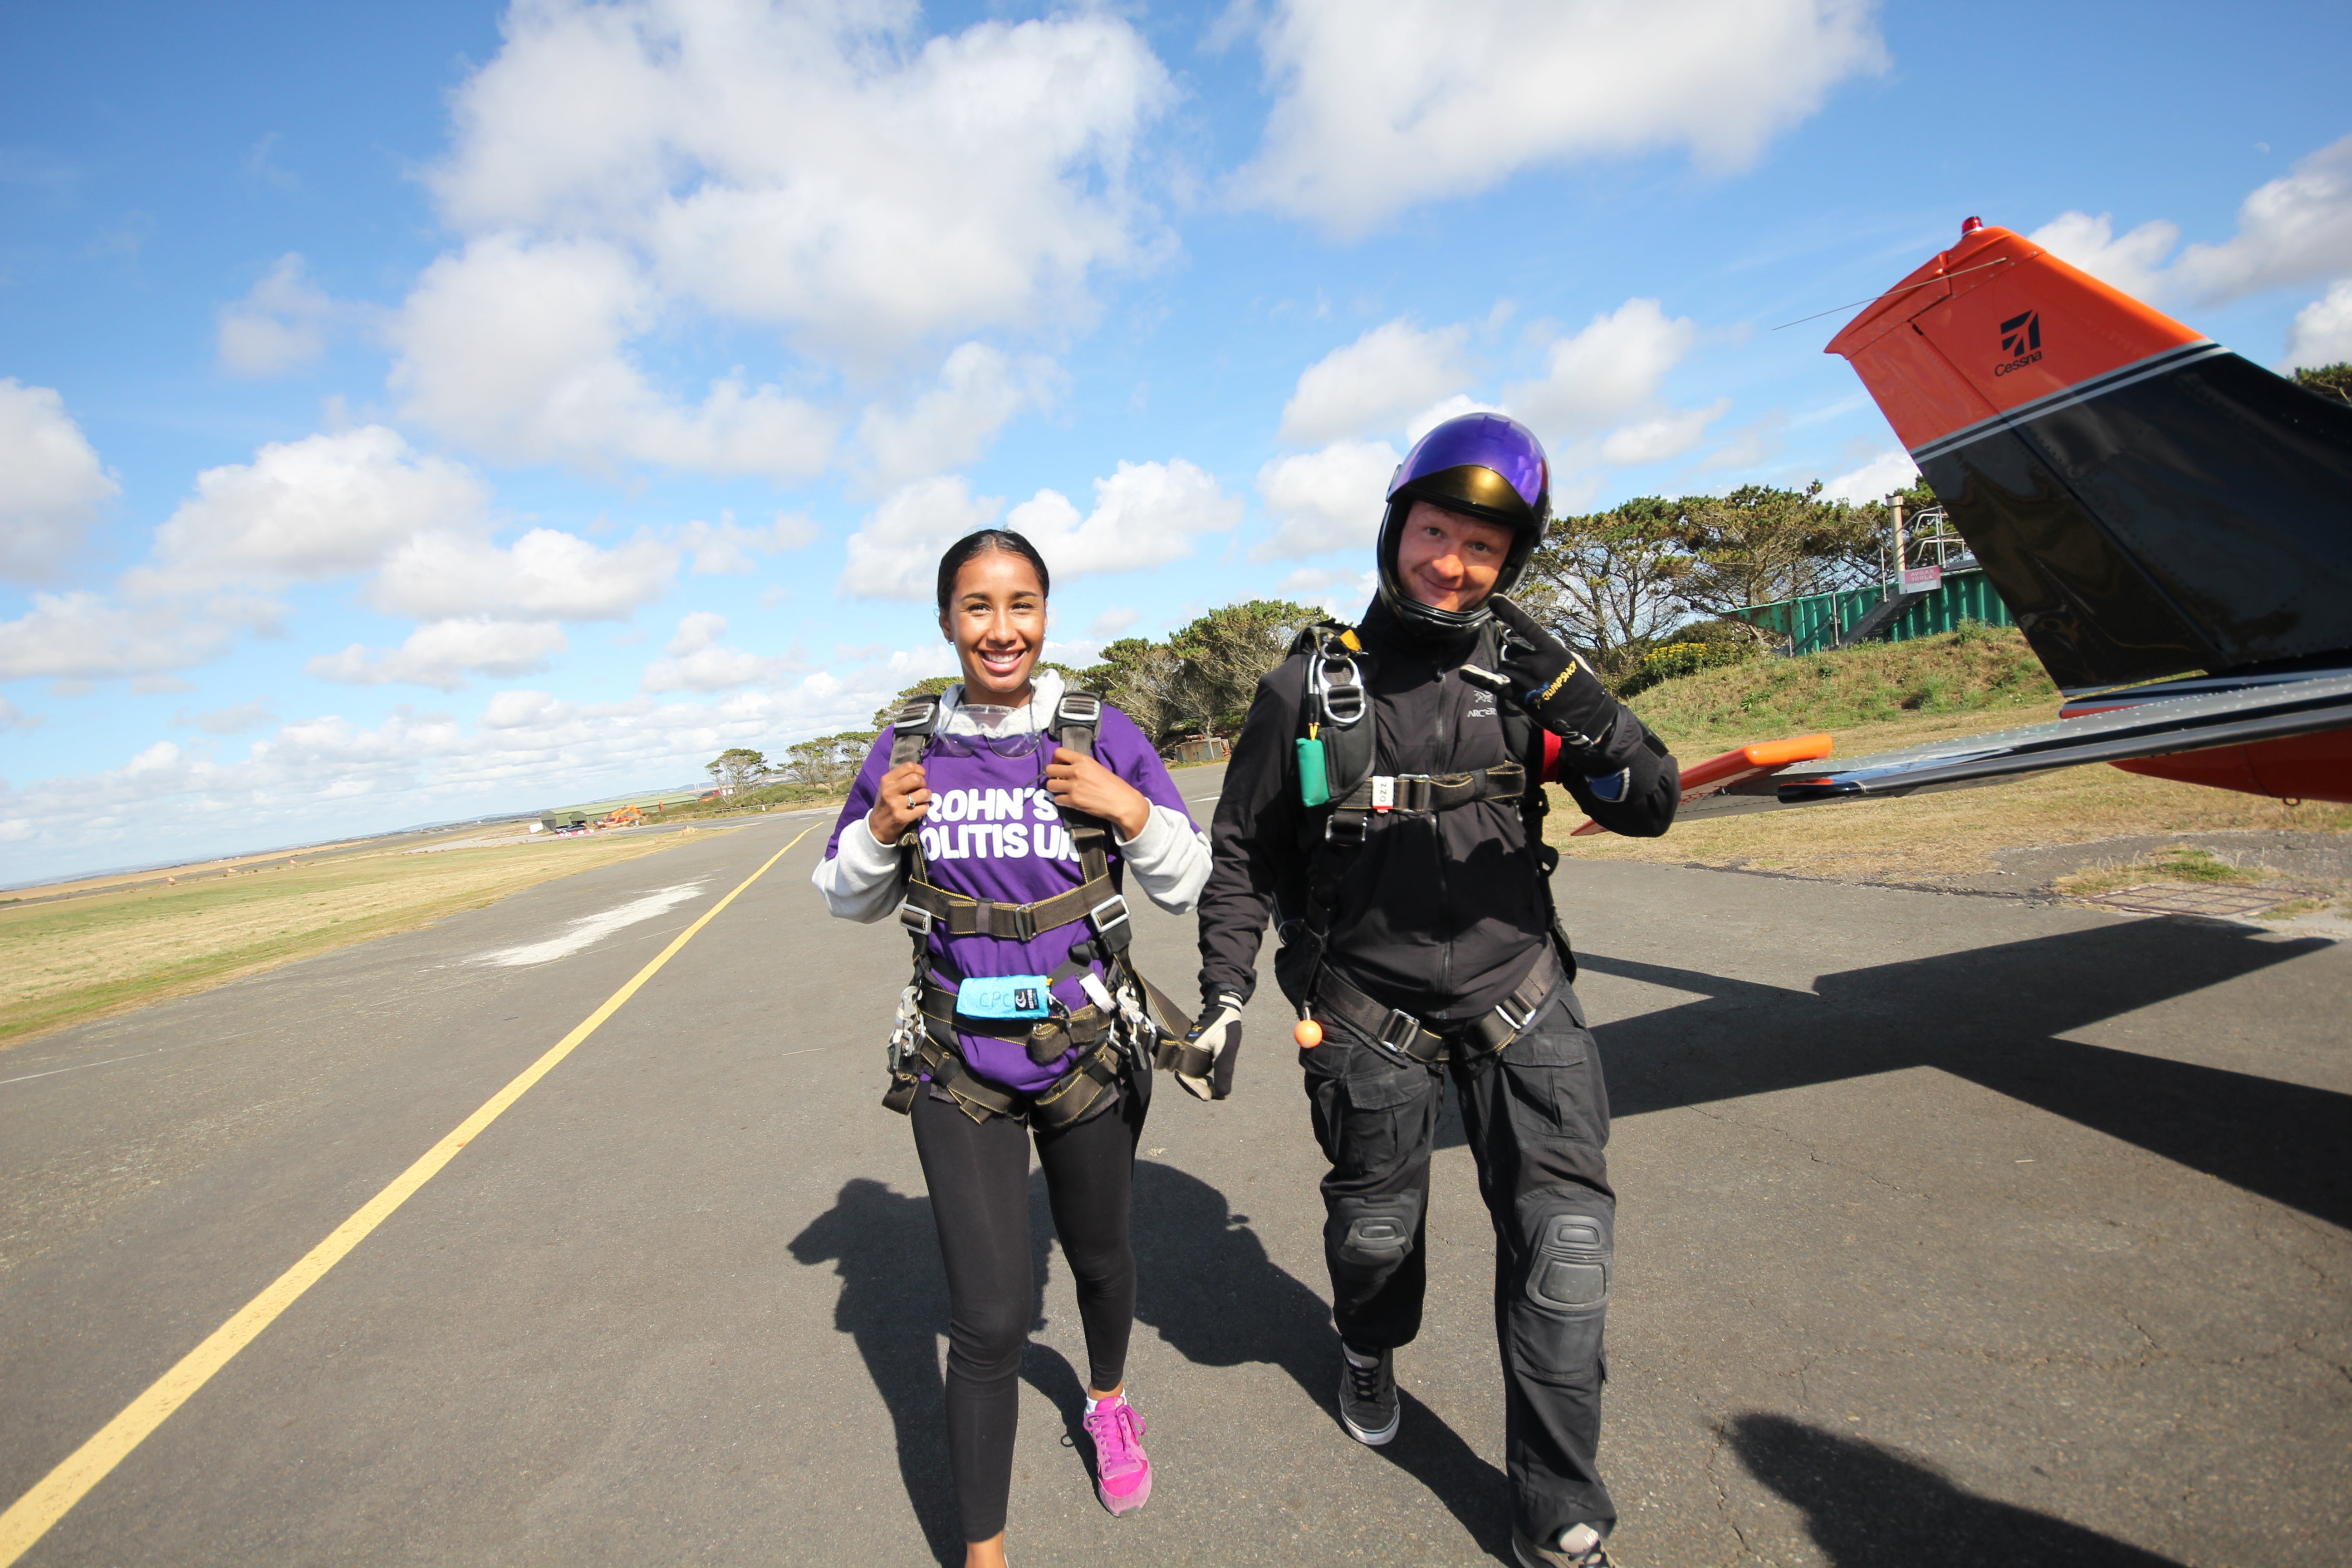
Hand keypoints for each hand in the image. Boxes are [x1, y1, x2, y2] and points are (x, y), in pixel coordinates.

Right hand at [866, 760, 931, 843]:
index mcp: (886, 780)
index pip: (908, 766)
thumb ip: (901, 777)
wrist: (877, 826)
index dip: (919, 769)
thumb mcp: (887, 787)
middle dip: (923, 782)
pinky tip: (920, 808)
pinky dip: (925, 807)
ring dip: (927, 796)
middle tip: (921, 788)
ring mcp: (896, 805)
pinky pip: (924, 808)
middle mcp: (889, 791)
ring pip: (923, 793)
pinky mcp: (903, 817)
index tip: (921, 775)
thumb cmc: (886, 803)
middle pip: (916, 778)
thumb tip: (921, 771)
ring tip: (923, 798)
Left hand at [1043, 747, 1151, 839]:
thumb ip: (1081, 765)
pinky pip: (1057, 799)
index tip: (1059, 765)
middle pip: (1049, 769)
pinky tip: (1069, 801)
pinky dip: (1061, 801)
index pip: (1058, 752)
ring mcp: (1073, 786)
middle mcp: (1076, 771)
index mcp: (1083, 760)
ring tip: (1063, 791)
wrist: (1122, 802)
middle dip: (1052, 775)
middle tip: (1059, 780)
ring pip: (1050, 785)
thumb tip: (1067, 768)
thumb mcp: (1097, 767)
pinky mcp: (1073, 801)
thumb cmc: (1113, 785)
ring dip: (1055, 789)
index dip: (1055, 759)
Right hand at [1172, 995, 1243, 1100]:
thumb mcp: (1226, 1050)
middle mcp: (1185, 1049)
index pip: (1186, 1076)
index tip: (1209, 1097)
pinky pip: (1195, 1065)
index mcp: (1188, 1049)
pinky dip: (1202, 1075)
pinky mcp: (1196, 1047)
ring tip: (1214, 1090)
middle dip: (1199, 1088)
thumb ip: (1224, 1072)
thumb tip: (1223, 1094)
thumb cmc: (1225, 1026)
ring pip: (1191, 1071)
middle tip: (1213, 1096)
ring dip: (1201, 1082)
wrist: (1226, 1006)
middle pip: (1187, 1075)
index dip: (1196, 1089)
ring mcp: (1190, 1048)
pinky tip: (1212, 1079)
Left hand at [1460, 596, 1621, 749]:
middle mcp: (1534, 661)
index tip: (1495, 599)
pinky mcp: (1518, 697)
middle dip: (1517, 653)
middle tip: (1533, 667)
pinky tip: (1464, 671)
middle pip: (1511, 648)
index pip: (1526, 625)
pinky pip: (1493, 684)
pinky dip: (1478, 677)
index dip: (1509, 611)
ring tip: (1529, 680)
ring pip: (1504, 663)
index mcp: (1550, 649)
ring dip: (1511, 667)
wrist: (1586, 715)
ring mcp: (1524, 679)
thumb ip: (1549, 647)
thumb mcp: (1571, 658)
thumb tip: (1530, 639)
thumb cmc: (1582, 683)